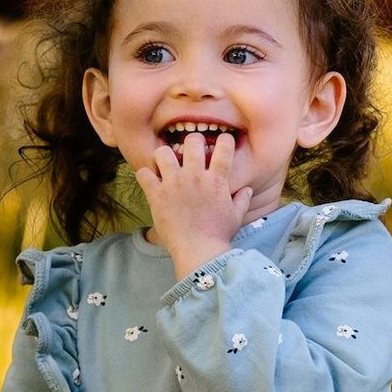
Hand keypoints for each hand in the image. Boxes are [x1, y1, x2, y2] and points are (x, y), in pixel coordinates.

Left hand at [136, 132, 251, 279]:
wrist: (199, 251)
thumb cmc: (219, 235)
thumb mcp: (236, 216)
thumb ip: (242, 200)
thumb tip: (247, 190)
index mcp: (216, 179)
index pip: (224, 146)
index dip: (223, 140)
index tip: (219, 145)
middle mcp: (195, 176)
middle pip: (192, 140)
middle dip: (191, 142)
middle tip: (188, 152)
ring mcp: (174, 184)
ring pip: (163, 152)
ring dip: (164, 156)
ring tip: (166, 165)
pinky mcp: (156, 195)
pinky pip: (143, 173)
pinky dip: (145, 175)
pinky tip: (150, 181)